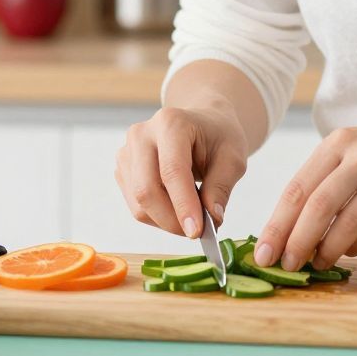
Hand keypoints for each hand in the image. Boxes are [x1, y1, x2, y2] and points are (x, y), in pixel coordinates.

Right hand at [116, 105, 248, 239]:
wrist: (202, 124)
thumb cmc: (218, 137)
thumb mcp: (233, 158)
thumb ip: (221, 187)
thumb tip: (212, 218)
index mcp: (171, 123)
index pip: (172, 171)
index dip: (183, 204)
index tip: (197, 231)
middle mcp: (141, 134)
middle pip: (146, 189)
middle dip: (172, 220)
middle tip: (197, 232)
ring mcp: (127, 152)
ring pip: (138, 203)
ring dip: (166, 221)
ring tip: (191, 215)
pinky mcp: (123, 169)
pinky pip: (135, 205)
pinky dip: (157, 216)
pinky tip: (176, 207)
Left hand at [254, 104, 356, 271]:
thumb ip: (330, 180)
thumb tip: (295, 228)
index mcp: (340, 141)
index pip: (297, 187)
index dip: (277, 223)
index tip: (262, 252)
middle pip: (317, 206)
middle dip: (295, 241)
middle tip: (283, 265)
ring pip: (347, 220)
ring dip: (326, 249)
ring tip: (315, 264)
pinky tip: (347, 252)